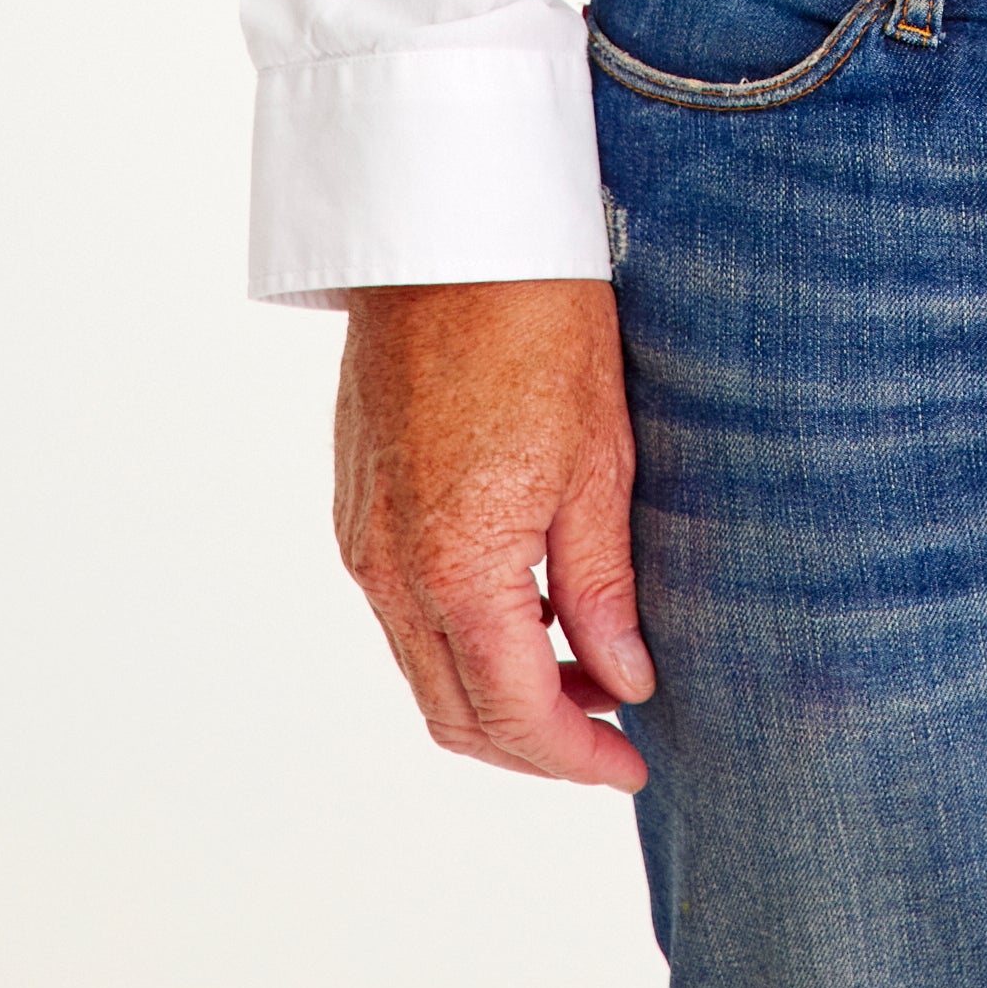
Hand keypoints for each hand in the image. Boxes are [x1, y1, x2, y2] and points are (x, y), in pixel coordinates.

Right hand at [334, 276, 652, 789]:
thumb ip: (602, 586)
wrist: (450, 227)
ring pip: (424, 669)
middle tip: (612, 726)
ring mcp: (362, 539)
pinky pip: (401, 614)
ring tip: (583, 664)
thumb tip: (623, 677)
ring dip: (497, 692)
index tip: (632, 760)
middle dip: (537, 742)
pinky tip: (524, 606)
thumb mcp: (599, 459)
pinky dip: (461, 638)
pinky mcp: (354, 505)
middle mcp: (390, 570)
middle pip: (457, 713)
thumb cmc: (537, 321)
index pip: (515, 714)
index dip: (577, 755)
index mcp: (457, 566)